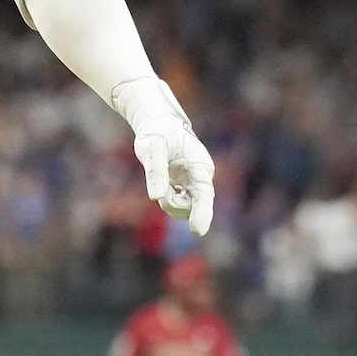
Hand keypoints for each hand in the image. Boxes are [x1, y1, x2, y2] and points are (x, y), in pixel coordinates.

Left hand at [111, 76, 214, 234]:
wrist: (160, 124)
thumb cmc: (157, 133)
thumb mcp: (152, 148)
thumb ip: (155, 171)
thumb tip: (154, 197)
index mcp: (200, 166)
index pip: (204, 195)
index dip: (202, 213)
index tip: (198, 231)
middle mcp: (201, 177)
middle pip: (192, 206)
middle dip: (174, 204)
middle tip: (159, 190)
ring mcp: (195, 184)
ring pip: (184, 208)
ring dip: (169, 202)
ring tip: (159, 184)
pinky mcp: (186, 187)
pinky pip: (178, 203)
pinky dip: (168, 199)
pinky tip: (164, 187)